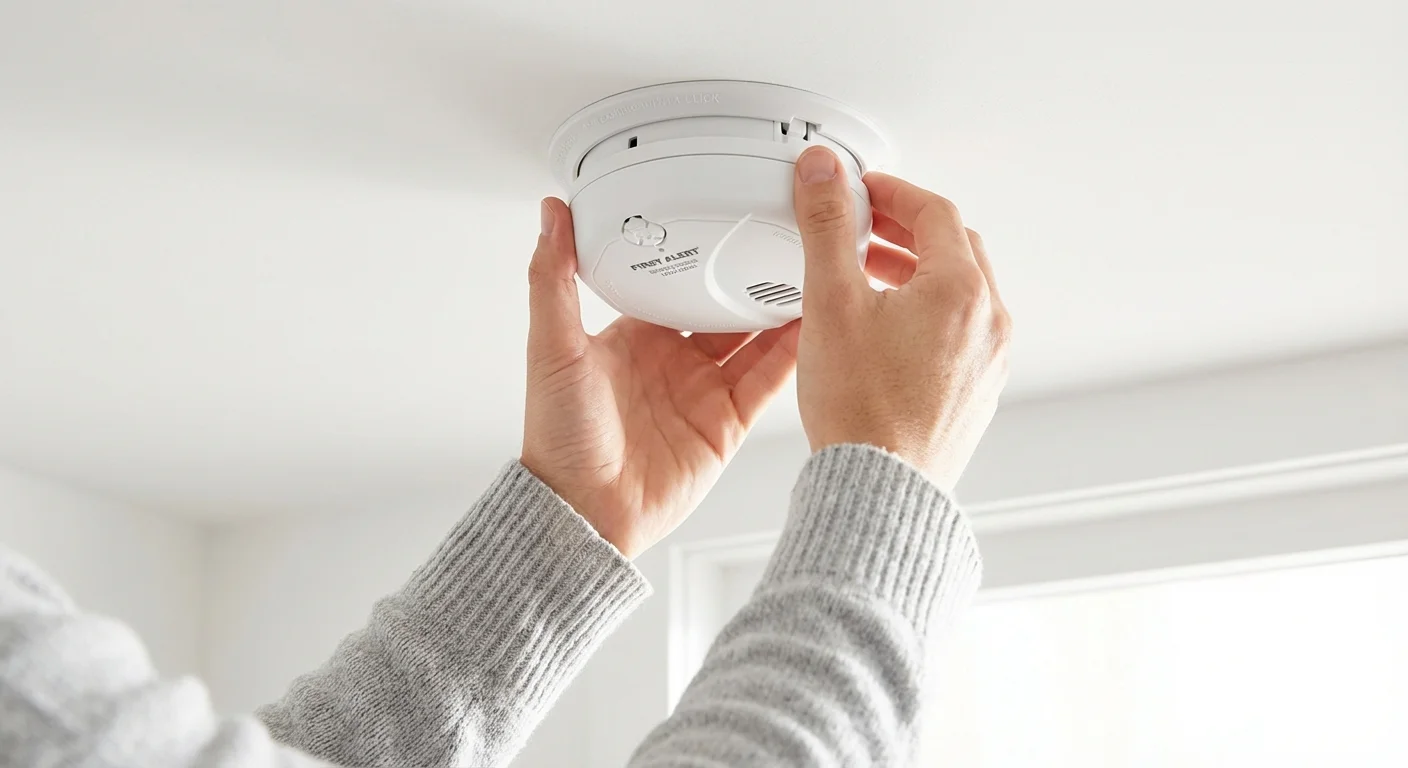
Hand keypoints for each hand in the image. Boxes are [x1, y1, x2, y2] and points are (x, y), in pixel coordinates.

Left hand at [520, 199, 800, 557]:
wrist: (584, 513)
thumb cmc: (559, 439)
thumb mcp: (551, 347)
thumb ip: (553, 280)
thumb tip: (552, 216)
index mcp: (634, 336)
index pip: (677, 281)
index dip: (703, 251)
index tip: (727, 214)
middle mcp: (674, 360)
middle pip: (723, 305)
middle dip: (751, 273)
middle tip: (783, 233)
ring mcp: (705, 391)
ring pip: (754, 337)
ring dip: (780, 307)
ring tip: (811, 267)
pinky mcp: (728, 423)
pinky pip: (769, 381)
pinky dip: (793, 354)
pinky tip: (816, 325)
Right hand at [790, 146, 1011, 491]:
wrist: (878, 488)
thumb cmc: (861, 409)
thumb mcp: (832, 302)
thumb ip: (827, 227)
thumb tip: (824, 173)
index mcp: (961, 291)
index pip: (935, 212)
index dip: (892, 192)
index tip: (861, 192)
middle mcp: (989, 323)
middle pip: (955, 248)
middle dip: (907, 229)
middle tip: (864, 227)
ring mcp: (988, 362)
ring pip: (961, 292)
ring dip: (918, 271)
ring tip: (868, 276)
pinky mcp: (977, 393)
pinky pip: (961, 333)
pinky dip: (928, 312)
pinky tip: (888, 330)